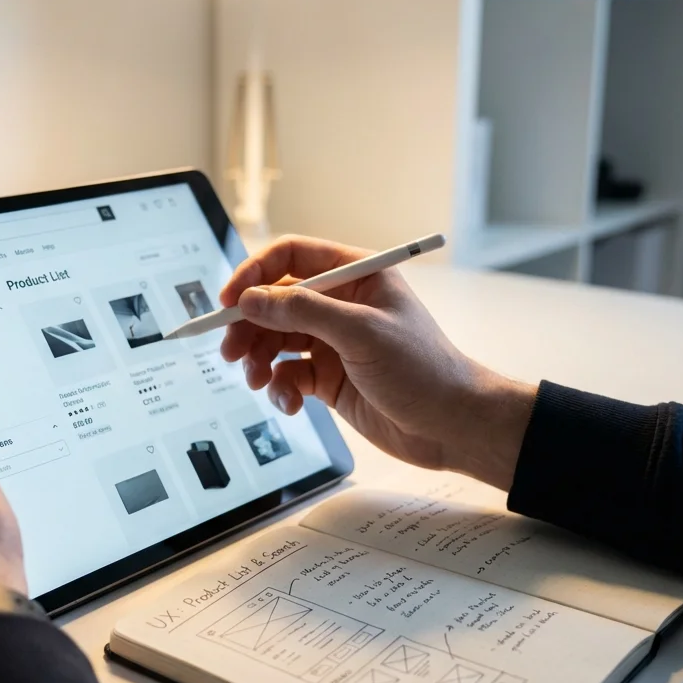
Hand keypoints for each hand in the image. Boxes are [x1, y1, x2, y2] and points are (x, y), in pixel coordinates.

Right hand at [219, 236, 535, 488]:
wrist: (453, 426)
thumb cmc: (425, 370)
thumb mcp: (362, 333)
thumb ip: (303, 312)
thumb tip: (252, 300)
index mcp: (355, 275)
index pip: (290, 257)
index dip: (254, 274)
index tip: (230, 300)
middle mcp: (341, 304)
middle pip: (274, 302)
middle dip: (249, 326)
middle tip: (231, 350)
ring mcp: (334, 342)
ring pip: (276, 340)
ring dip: (259, 359)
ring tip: (258, 380)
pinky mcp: (329, 377)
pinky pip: (289, 374)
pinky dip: (280, 388)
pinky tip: (290, 402)